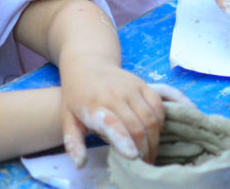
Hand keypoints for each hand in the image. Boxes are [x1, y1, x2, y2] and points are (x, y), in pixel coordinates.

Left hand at [59, 60, 188, 167]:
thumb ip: (73, 142)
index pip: (114, 125)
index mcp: (95, 106)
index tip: (133, 157)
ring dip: (154, 138)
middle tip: (145, 163)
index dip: (125, 142)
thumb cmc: (77, 95)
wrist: (87, 64)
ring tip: (151, 152)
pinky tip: (155, 131)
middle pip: (137, 126)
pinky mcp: (142, 84)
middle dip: (144, 149)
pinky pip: (158, 105)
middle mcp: (115, 95)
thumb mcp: (68, 118)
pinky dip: (161, 121)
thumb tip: (80, 164)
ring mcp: (131, 88)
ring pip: (151, 117)